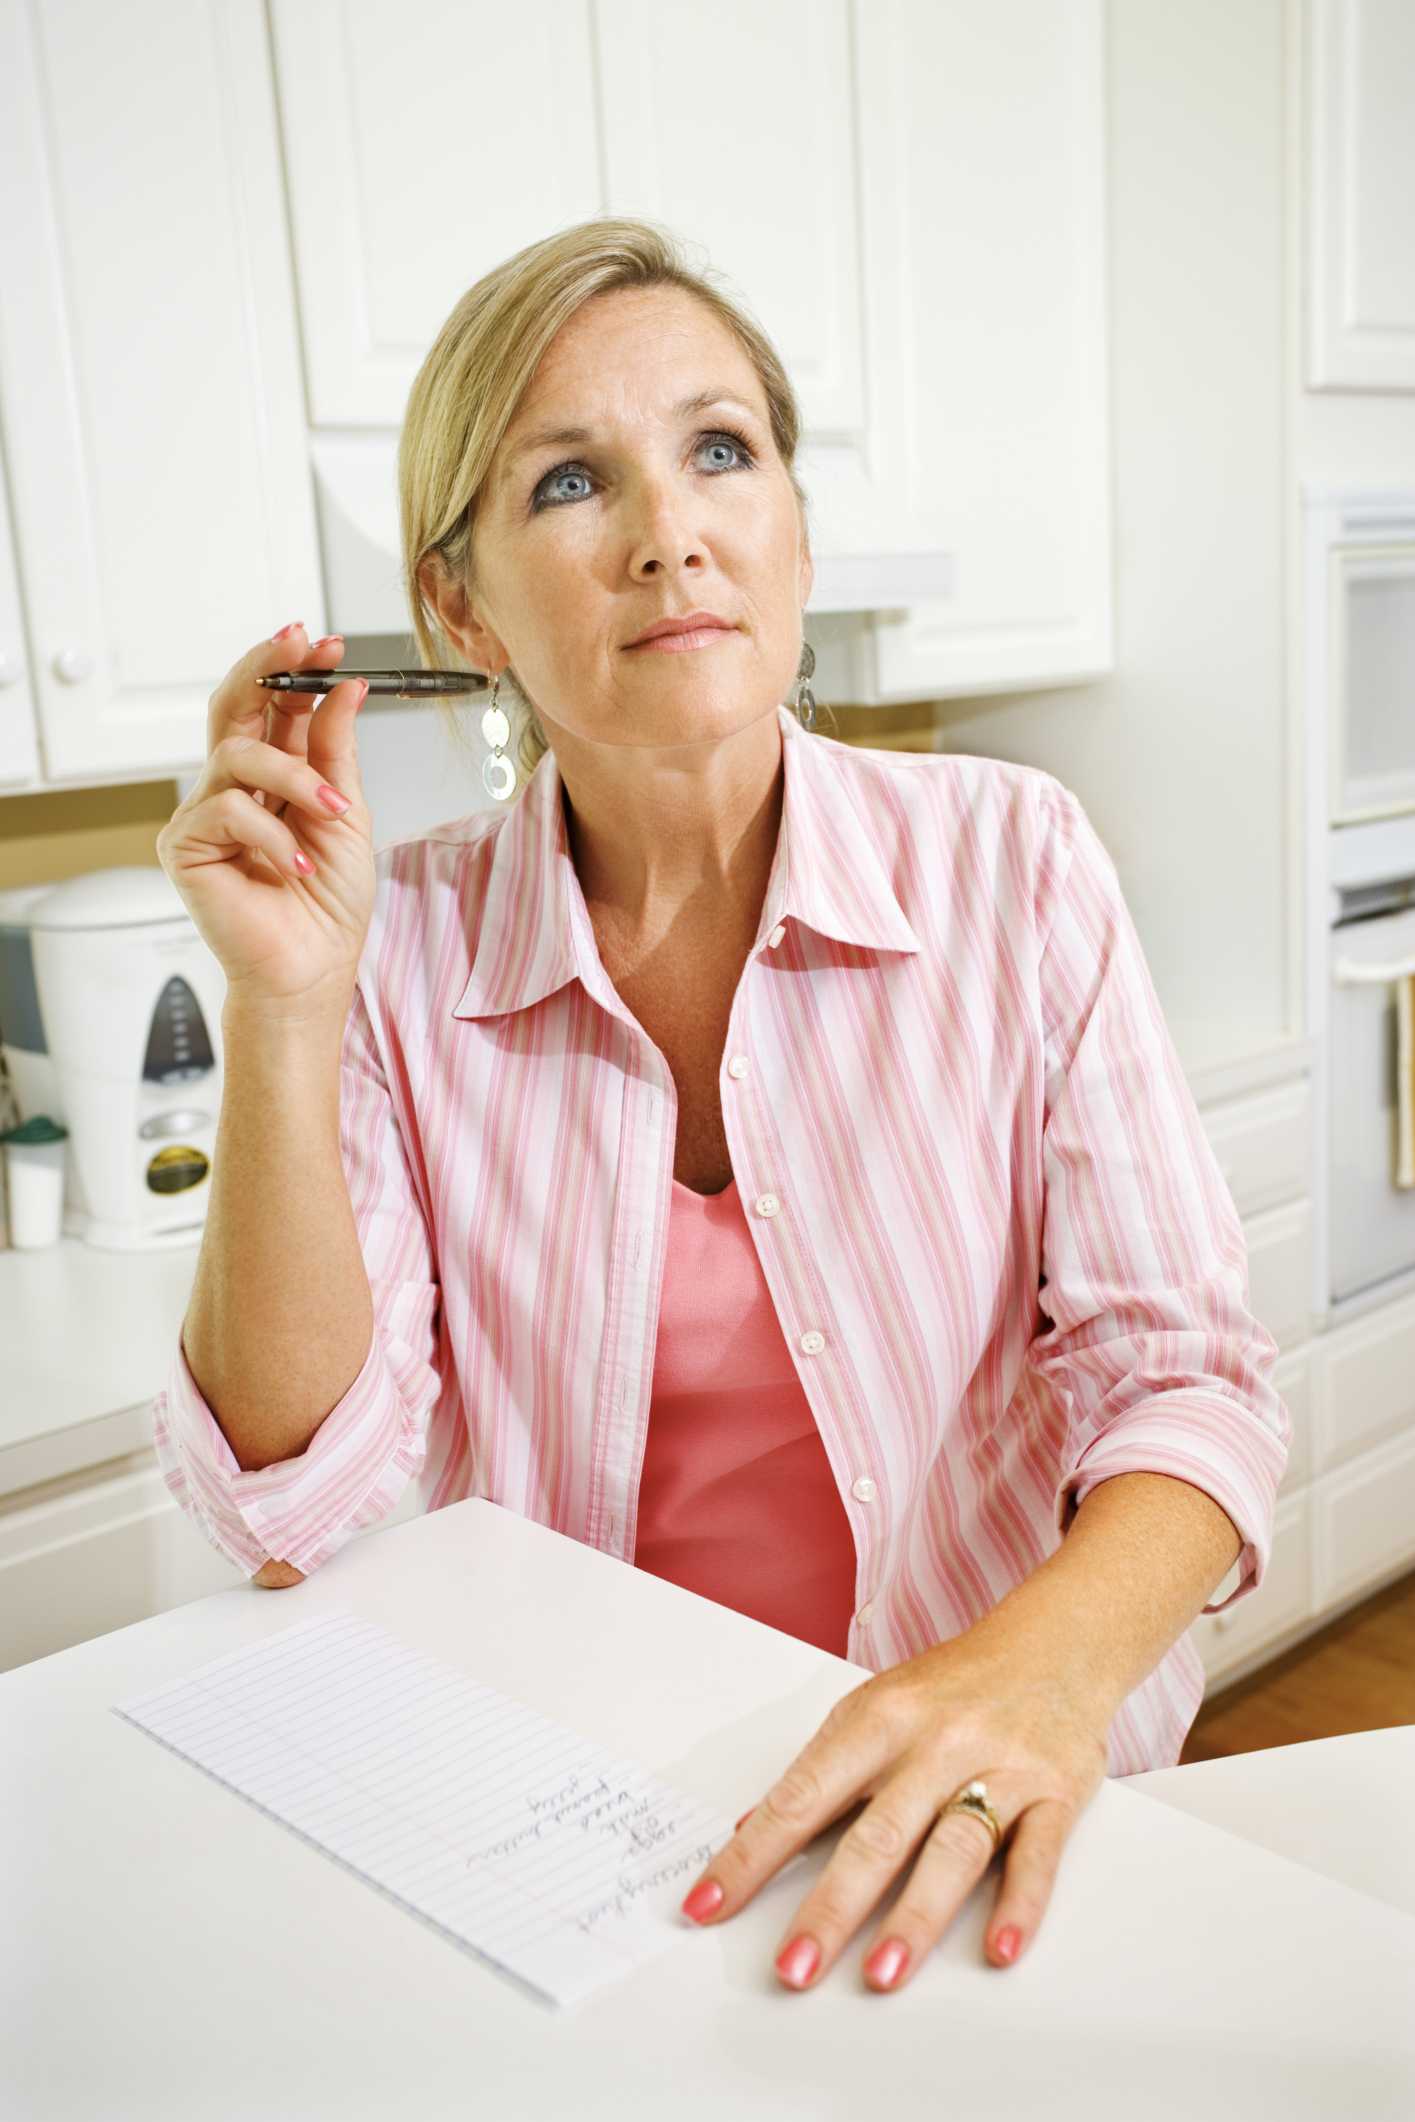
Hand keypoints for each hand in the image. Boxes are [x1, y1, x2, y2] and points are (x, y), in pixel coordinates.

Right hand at [155, 623, 376, 1015]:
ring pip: (238, 756)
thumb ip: (335, 750)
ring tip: (333, 812)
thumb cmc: (327, 903)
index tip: (328, 642)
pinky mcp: (184, 846)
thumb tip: (344, 687)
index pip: (274, 706)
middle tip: (300, 646)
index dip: (295, 669)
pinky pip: (226, 811)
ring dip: (295, 777)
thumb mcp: (346, 814)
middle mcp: (234, 787)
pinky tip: (296, 865)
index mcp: (274, 775)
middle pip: (234, 708)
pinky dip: (272, 836)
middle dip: (267, 670)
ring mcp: (205, 813)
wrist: (312, 968)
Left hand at [677, 1615, 1111, 1992]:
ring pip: (953, 1849)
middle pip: (877, 1834)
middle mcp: (936, 1742)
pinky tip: (998, 1949)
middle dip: (831, 1906)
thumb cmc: (953, 1685)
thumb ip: (823, 1770)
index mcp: (879, 1718)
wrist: (1056, 1639)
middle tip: (793, 1966)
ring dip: (915, 1917)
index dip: (752, 1854)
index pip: (802, 1796)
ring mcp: (1000, 1767)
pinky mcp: (1056, 1792)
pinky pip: (1037, 1854)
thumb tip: (752, 1827)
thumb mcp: (877, 1706)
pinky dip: (1020, 1904)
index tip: (710, 1904)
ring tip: (880, 1974)